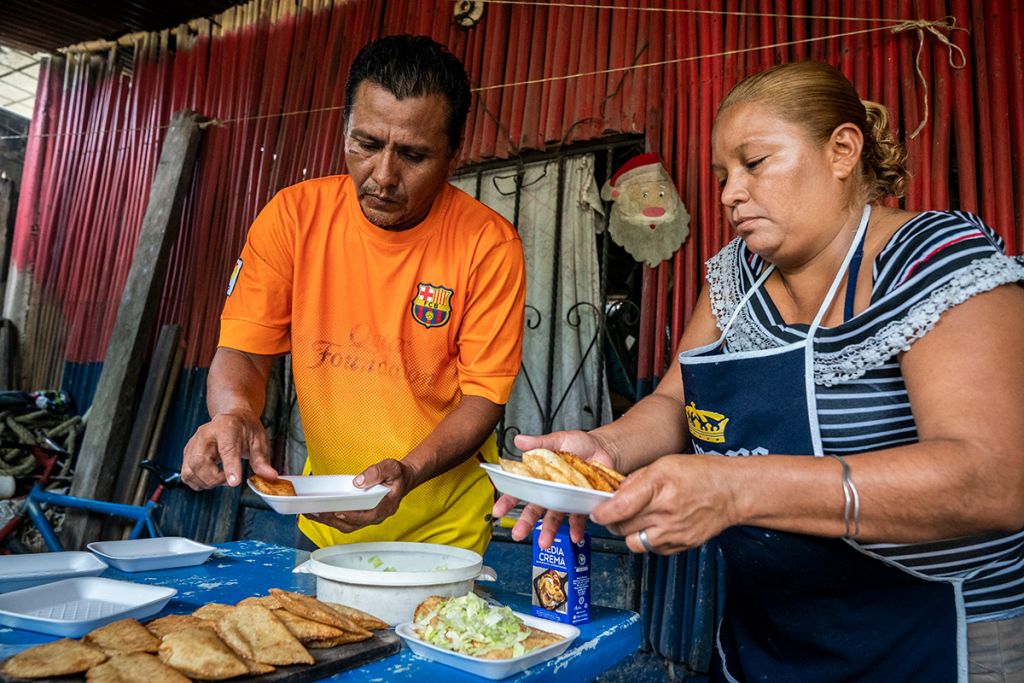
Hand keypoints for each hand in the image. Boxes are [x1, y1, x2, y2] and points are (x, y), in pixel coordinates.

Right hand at [181, 412, 276, 489]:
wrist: (231, 416)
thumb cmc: (245, 427)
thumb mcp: (259, 440)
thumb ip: (262, 459)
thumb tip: (270, 476)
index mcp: (227, 427)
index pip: (227, 449)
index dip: (230, 467)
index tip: (234, 482)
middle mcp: (206, 433)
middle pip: (200, 462)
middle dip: (214, 479)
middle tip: (230, 480)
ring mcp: (194, 442)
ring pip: (189, 470)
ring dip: (206, 482)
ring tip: (221, 478)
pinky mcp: (188, 452)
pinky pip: (187, 474)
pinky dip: (198, 482)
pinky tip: (211, 478)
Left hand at [307, 458, 410, 532]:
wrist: (402, 480)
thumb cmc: (396, 475)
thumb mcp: (391, 468)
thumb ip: (376, 473)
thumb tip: (358, 482)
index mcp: (386, 506)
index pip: (368, 516)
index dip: (353, 516)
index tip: (339, 512)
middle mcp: (376, 515)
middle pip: (352, 524)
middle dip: (333, 520)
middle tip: (317, 512)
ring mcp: (368, 517)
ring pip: (346, 525)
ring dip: (328, 521)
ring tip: (312, 513)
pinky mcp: (361, 516)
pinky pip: (344, 521)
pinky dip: (331, 518)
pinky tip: (319, 512)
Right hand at [492, 431, 617, 547]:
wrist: (604, 448)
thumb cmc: (579, 444)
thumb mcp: (557, 440)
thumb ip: (538, 443)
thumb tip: (518, 440)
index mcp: (540, 476)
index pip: (520, 490)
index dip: (508, 500)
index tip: (498, 511)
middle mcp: (550, 490)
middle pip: (534, 509)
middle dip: (525, 523)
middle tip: (518, 534)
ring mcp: (565, 498)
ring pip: (554, 517)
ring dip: (549, 531)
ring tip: (545, 543)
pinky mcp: (581, 501)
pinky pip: (578, 517)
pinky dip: (576, 528)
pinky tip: (574, 536)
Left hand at [590, 454, 739, 554]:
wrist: (732, 492)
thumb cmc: (701, 474)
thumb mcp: (664, 464)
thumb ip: (637, 479)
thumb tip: (616, 493)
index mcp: (659, 486)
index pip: (620, 507)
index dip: (602, 512)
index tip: (596, 512)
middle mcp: (666, 513)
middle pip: (623, 527)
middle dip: (612, 521)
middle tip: (613, 513)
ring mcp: (674, 532)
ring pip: (635, 543)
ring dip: (629, 533)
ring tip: (634, 520)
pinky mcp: (681, 545)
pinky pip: (652, 549)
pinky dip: (647, 540)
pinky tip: (653, 526)